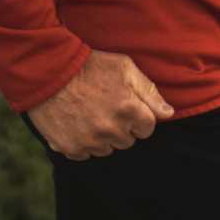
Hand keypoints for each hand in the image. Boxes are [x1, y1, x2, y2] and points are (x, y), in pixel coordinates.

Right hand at [29, 50, 174, 160]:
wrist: (51, 71)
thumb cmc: (90, 66)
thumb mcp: (124, 67)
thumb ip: (149, 91)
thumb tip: (168, 113)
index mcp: (128, 109)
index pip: (148, 128)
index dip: (139, 116)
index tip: (127, 105)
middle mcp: (111, 130)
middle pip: (128, 140)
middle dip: (122, 126)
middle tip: (107, 106)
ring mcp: (90, 142)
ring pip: (107, 149)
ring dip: (104, 136)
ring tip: (91, 112)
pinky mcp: (71, 149)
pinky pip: (86, 154)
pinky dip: (84, 142)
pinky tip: (78, 122)